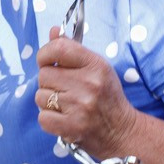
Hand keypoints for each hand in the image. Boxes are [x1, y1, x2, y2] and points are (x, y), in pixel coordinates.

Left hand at [35, 25, 140, 159]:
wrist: (124, 133)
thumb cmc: (107, 97)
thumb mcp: (96, 68)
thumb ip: (72, 49)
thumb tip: (53, 31)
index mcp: (95, 65)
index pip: (57, 48)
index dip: (45, 54)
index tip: (48, 62)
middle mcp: (89, 84)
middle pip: (44, 74)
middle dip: (49, 82)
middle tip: (64, 90)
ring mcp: (80, 106)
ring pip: (40, 96)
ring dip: (48, 102)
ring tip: (67, 105)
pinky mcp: (73, 127)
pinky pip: (42, 117)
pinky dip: (49, 119)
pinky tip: (64, 119)